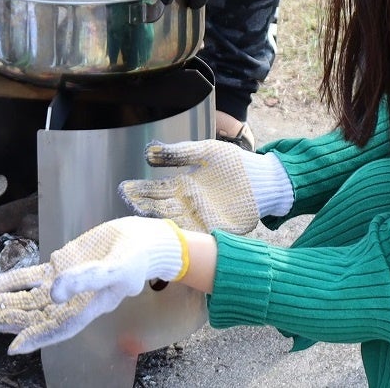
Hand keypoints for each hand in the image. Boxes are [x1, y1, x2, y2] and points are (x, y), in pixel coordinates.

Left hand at [0, 217, 186, 354]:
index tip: (15, 348)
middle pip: (39, 315)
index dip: (38, 338)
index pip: (60, 327)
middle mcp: (74, 300)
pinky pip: (31, 277)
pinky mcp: (61, 266)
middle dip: (14, 319)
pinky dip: (12, 281)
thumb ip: (85, 279)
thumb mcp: (115, 268)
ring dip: (8, 302)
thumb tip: (54, 292)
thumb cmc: (135, 258)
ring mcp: (65, 283)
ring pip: (31, 298)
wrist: (142, 239)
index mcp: (90, 306)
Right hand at [120, 141, 292, 233]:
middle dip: (146, 207)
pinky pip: (198, 234)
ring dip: (161, 224)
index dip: (142, 190)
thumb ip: (178, 153)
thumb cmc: (235, 163)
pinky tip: (173, 237)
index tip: (125, 188)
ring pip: (177, 223)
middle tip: (129, 205)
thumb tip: (148, 152)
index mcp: (185, 186)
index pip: (157, 190)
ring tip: (145, 222)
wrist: (264, 179)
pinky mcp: (218, 229)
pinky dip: (186, 236)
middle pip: (162, 208)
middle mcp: (190, 204)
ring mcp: (203, 218)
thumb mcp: (205, 152)